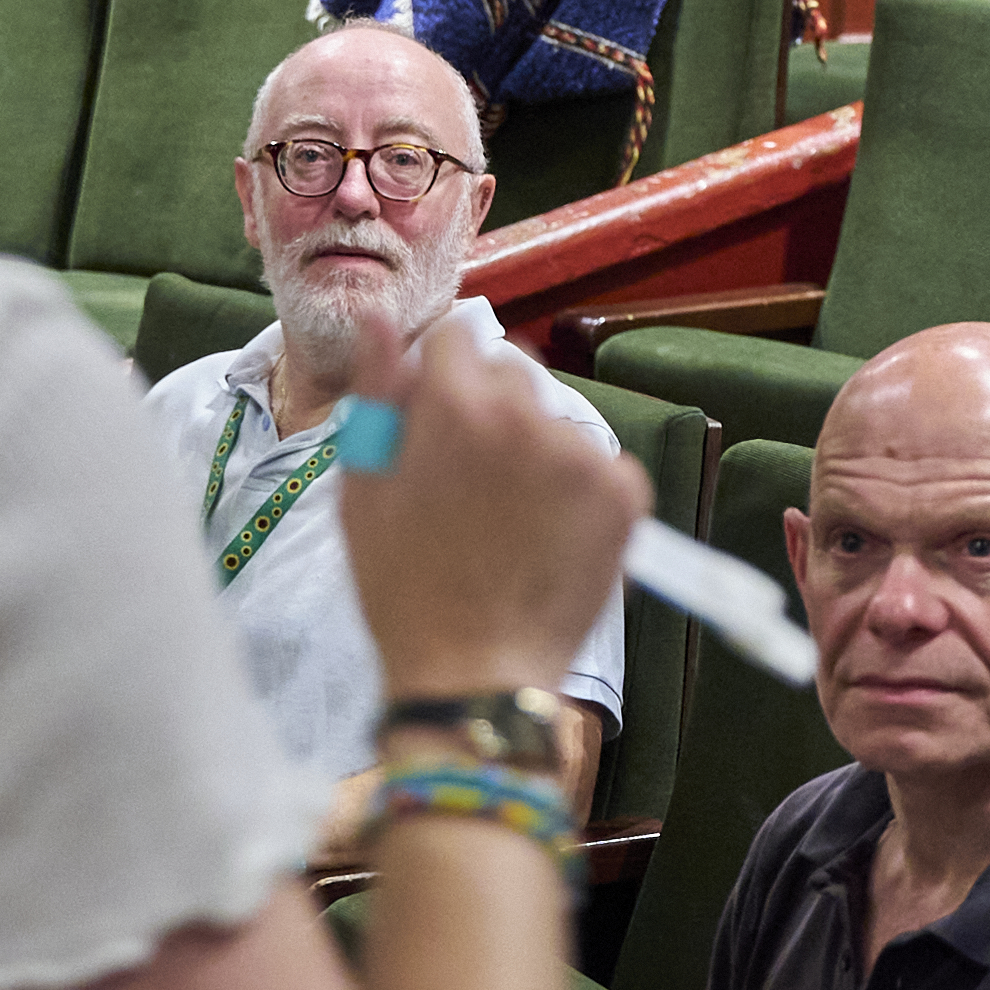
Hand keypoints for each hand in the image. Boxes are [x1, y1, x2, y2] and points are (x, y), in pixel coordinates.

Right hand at [342, 313, 647, 698]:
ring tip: (508, 516)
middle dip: (489, 407)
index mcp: (456, 406)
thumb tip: (381, 317)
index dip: (440, 376)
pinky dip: (576, 488)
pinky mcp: (625, 493)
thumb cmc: (403, 587)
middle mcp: (528, 417)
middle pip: (511, 372)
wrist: (474, 672)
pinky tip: (545, 534)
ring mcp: (583, 455)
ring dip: (533, 448)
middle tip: (469, 479)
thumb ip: (378, 393)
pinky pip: (597, 464)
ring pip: (554, 419)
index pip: (458, 337)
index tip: (435, 420)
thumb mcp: (364, 488)